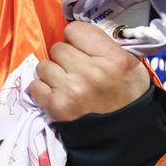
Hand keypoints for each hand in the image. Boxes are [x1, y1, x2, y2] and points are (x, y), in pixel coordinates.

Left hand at [29, 21, 150, 121]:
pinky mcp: (56, 106)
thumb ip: (104, 45)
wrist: (126, 136)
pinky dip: (43, 91)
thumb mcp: (130, 65)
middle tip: (76, 71)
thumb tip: (76, 30)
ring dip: (52, 74)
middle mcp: (92, 72)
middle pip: (57, 48)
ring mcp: (72, 90)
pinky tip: (58, 96)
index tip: (82, 49)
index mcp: (114, 59)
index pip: (75, 29)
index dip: (76, 38)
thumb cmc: (128, 97)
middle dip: (64, 58)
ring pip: (43, 66)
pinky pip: (35, 85)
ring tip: (67, 85)